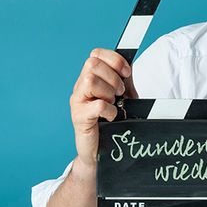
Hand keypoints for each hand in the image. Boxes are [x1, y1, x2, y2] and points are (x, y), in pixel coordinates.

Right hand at [69, 48, 135, 169]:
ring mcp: (77, 102)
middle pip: (92, 64)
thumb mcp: (122, 98)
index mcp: (90, 78)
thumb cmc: (111, 124)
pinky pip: (96, 105)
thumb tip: (129, 64)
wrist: (101, 152)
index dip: (114, 59)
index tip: (126, 72)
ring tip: (113, 104)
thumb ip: (123, 81)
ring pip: (90, 80)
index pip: (96, 54)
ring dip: (108, 92)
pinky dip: (109, 110)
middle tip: (119, 93)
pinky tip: (111, 117)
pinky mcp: (79, 117)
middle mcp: (80, 87)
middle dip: (112, 76)